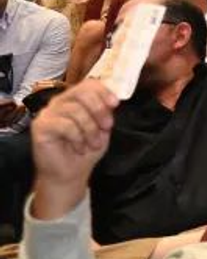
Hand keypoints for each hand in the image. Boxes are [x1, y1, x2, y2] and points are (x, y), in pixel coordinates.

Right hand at [30, 79, 118, 219]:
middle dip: (99, 110)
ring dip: (90, 130)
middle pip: (82, 92)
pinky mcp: (39, 126)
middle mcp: (59, 103)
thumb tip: (112, 100)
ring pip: (75, 110)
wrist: (70, 174)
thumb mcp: (102, 128)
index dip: (104, 91)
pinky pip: (64, 124)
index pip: (88, 84)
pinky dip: (77, 137)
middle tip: (106, 127)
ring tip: (92, 144)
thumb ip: (105, 112)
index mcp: (75, 100)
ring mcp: (47, 113)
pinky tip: (78, 147)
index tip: (115, 104)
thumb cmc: (86, 150)